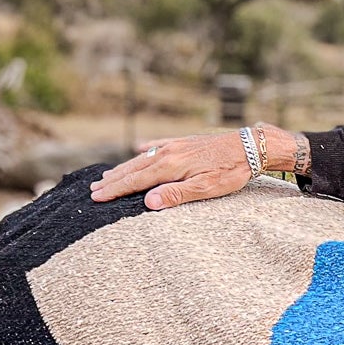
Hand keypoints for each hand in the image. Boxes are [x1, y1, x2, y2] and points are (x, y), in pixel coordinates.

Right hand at [90, 125, 300, 209]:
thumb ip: (176, 195)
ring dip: (124, 168)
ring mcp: (175, 145)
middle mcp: (167, 153)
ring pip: (142, 158)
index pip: (135, 182)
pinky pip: (158, 145)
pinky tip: (138, 149)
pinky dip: (145, 149)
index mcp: (170, 166)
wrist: (250, 147)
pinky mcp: (185, 142)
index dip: (115, 191)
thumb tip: (147, 202)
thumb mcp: (206, 188)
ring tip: (107, 176)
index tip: (97, 198)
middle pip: (133, 170)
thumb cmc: (230, 171)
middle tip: (93, 190)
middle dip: (112, 181)